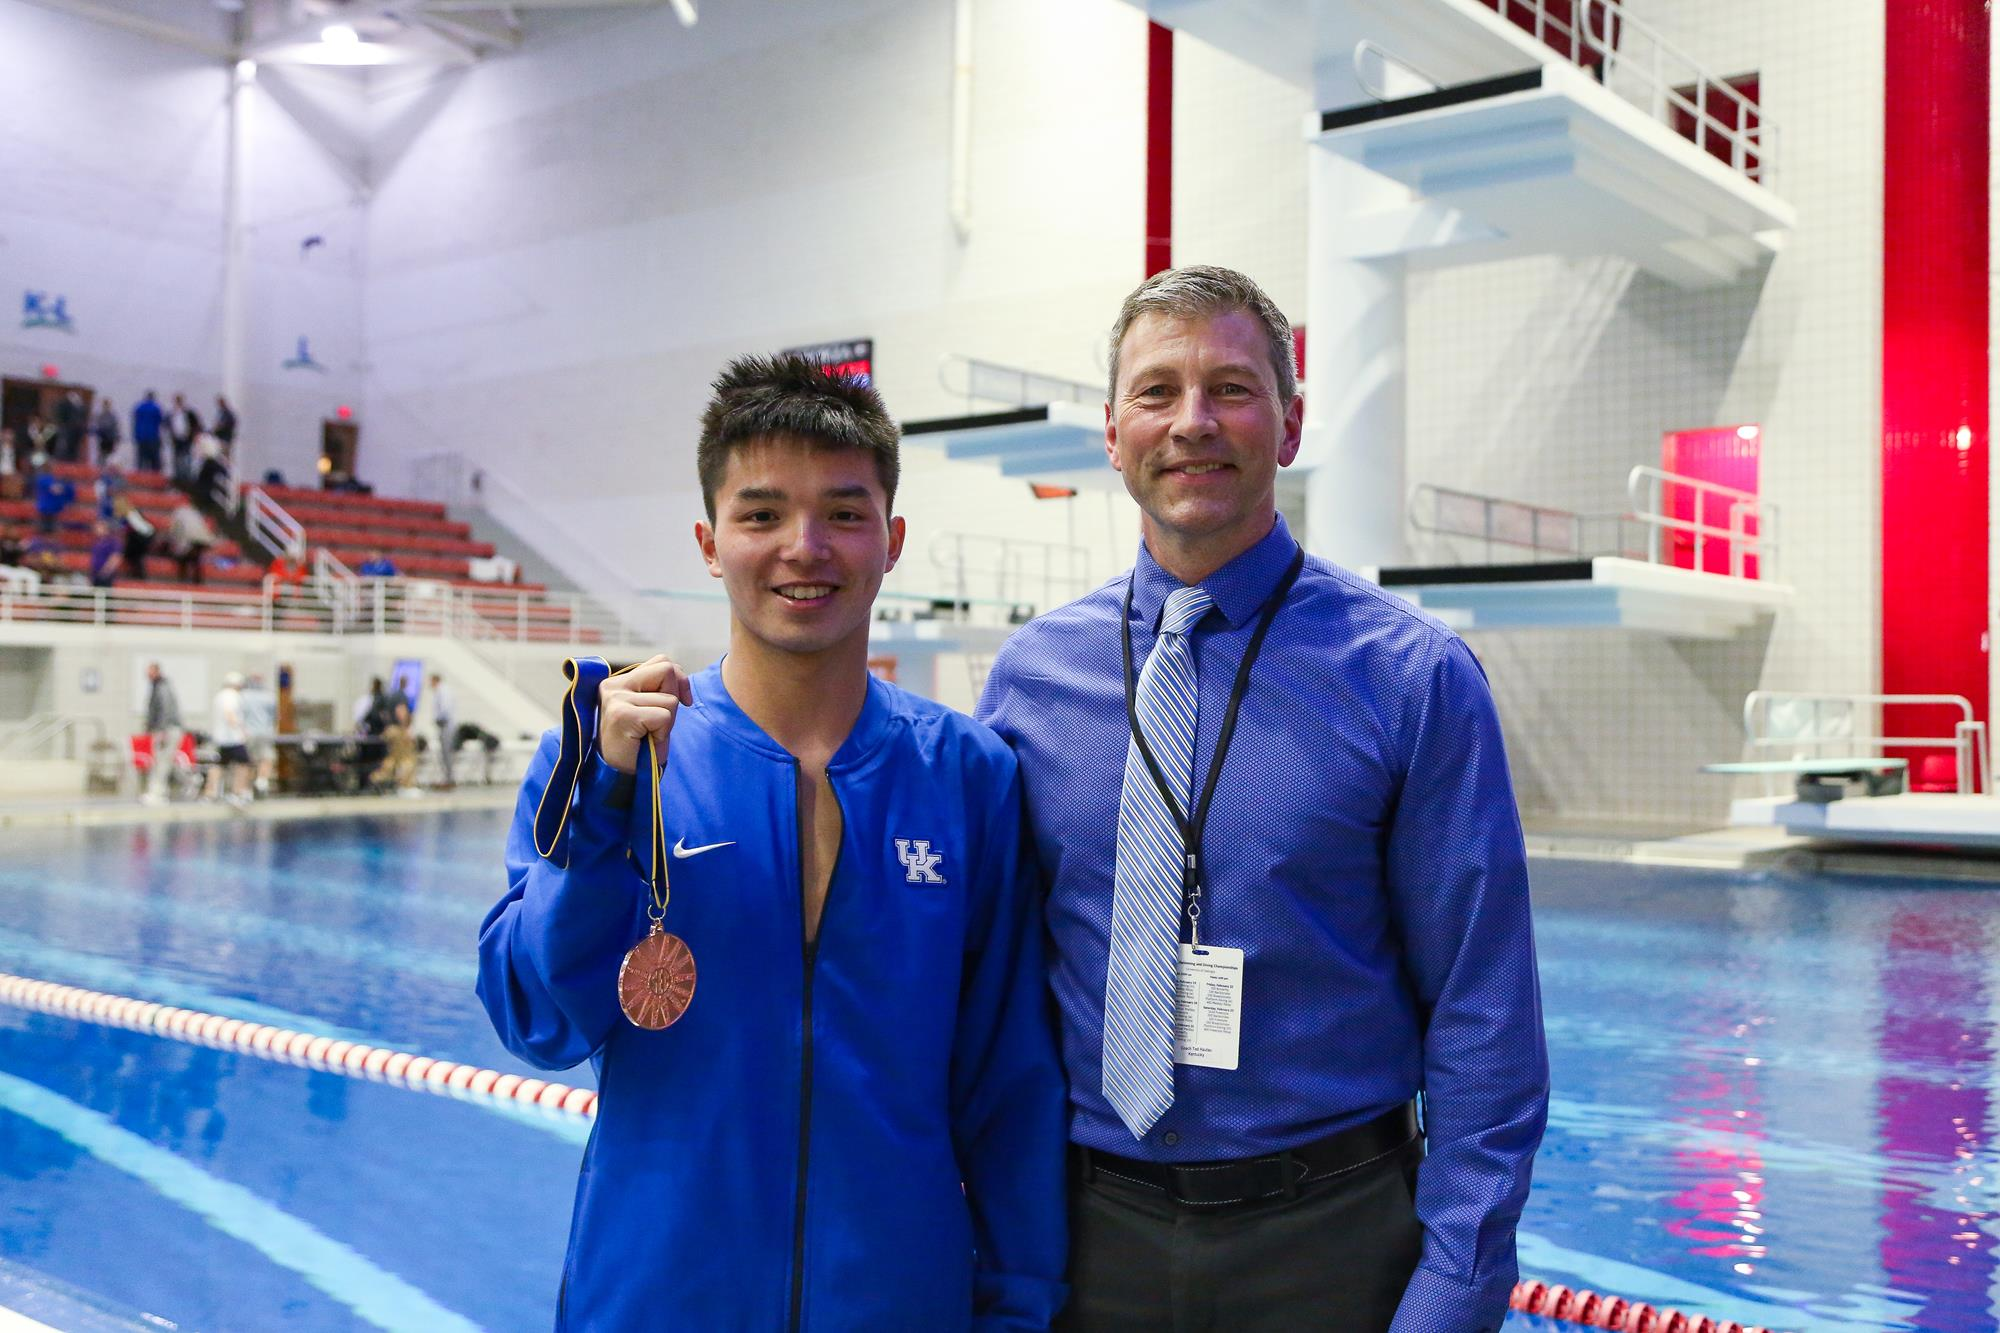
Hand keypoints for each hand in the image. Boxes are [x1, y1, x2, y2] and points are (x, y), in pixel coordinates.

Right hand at [597, 655, 693, 774]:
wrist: (619, 775)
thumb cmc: (638, 743)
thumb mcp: (651, 708)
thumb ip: (660, 687)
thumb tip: (681, 676)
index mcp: (620, 680)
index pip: (662, 662)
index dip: (679, 680)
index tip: (681, 701)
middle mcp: (614, 685)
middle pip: (667, 670)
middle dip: (675, 696)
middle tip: (660, 721)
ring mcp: (616, 698)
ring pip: (669, 698)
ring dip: (667, 721)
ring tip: (648, 734)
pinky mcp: (621, 714)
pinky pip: (664, 715)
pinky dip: (662, 732)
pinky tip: (645, 741)